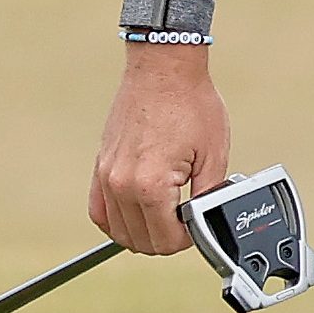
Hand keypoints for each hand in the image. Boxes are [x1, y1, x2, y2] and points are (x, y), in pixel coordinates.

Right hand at [89, 50, 230, 254]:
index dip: (187, 240)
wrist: (164, 71)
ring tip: (168, 218)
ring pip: (118, 231)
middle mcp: (121, 184)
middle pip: (140, 241)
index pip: (164, 240)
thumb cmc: (191, 105)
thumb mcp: (215, 155)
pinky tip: (137, 217)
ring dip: (144, 233)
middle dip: (168, 240)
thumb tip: (204, 224)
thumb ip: (208, 197)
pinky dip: (116, 222)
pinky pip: (98, 211)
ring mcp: (106, 175)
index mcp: (150, 184)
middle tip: (188, 224)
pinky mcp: (100, 165)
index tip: (199, 228)